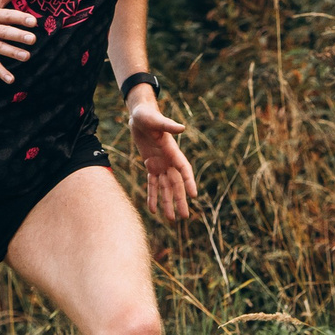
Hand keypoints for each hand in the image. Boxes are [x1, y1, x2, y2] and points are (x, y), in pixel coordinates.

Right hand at [0, 0, 37, 82]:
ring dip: (13, 53)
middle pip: (5, 32)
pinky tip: (11, 79)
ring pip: (0, 48)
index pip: (8, 16)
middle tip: (32, 39)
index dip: (21, 18)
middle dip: (19, 36)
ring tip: (26, 56)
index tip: (33, 21)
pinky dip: (1, 72)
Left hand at [130, 97, 195, 221]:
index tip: (194, 195)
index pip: (184, 169)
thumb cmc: (148, 115)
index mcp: (172, 151)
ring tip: (171, 219)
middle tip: (185, 216)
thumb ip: (168, 125)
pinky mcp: (150, 165)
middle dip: (180, 200)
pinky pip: (152, 184)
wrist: (139, 115)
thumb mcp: (156, 120)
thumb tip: (182, 128)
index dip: (189, 182)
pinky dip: (153, 196)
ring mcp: (160, 164)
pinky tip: (153, 210)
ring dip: (167, 202)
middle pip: (176, 183)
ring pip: (165, 187)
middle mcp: (169, 160)